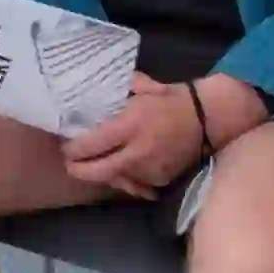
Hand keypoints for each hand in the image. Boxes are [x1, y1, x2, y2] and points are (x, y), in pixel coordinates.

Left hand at [64, 74, 226, 197]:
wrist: (208, 120)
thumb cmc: (172, 99)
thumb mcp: (142, 87)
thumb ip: (118, 88)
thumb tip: (94, 87)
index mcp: (131, 125)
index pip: (92, 144)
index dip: (73, 149)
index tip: (65, 146)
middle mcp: (138, 152)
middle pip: (99, 171)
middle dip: (79, 170)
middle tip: (69, 164)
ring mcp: (150, 170)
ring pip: (116, 180)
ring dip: (101, 175)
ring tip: (90, 166)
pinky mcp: (161, 181)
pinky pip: (135, 185)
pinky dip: (124, 180)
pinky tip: (117, 173)